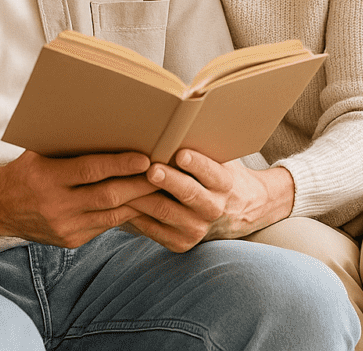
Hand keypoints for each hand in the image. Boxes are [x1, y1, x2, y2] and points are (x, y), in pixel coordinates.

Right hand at [0, 151, 160, 246]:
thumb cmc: (25, 170)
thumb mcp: (40, 152)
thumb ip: (69, 145)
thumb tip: (111, 128)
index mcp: (45, 178)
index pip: (89, 170)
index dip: (119, 165)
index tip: (145, 158)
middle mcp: (55, 206)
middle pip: (107, 196)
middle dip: (140, 184)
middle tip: (166, 172)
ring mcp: (64, 227)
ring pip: (111, 215)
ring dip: (139, 201)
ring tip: (163, 188)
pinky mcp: (71, 241)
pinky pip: (106, 226)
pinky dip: (126, 214)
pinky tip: (143, 203)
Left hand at [125, 149, 294, 252]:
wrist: (239, 212)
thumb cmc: (220, 176)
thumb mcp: (222, 160)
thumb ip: (204, 147)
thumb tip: (179, 119)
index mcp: (225, 184)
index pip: (212, 173)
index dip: (197, 164)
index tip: (181, 153)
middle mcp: (214, 209)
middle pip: (188, 194)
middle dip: (168, 181)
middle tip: (151, 169)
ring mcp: (197, 229)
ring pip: (165, 212)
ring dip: (143, 196)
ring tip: (124, 181)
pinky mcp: (181, 243)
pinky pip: (153, 229)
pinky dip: (136, 215)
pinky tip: (122, 200)